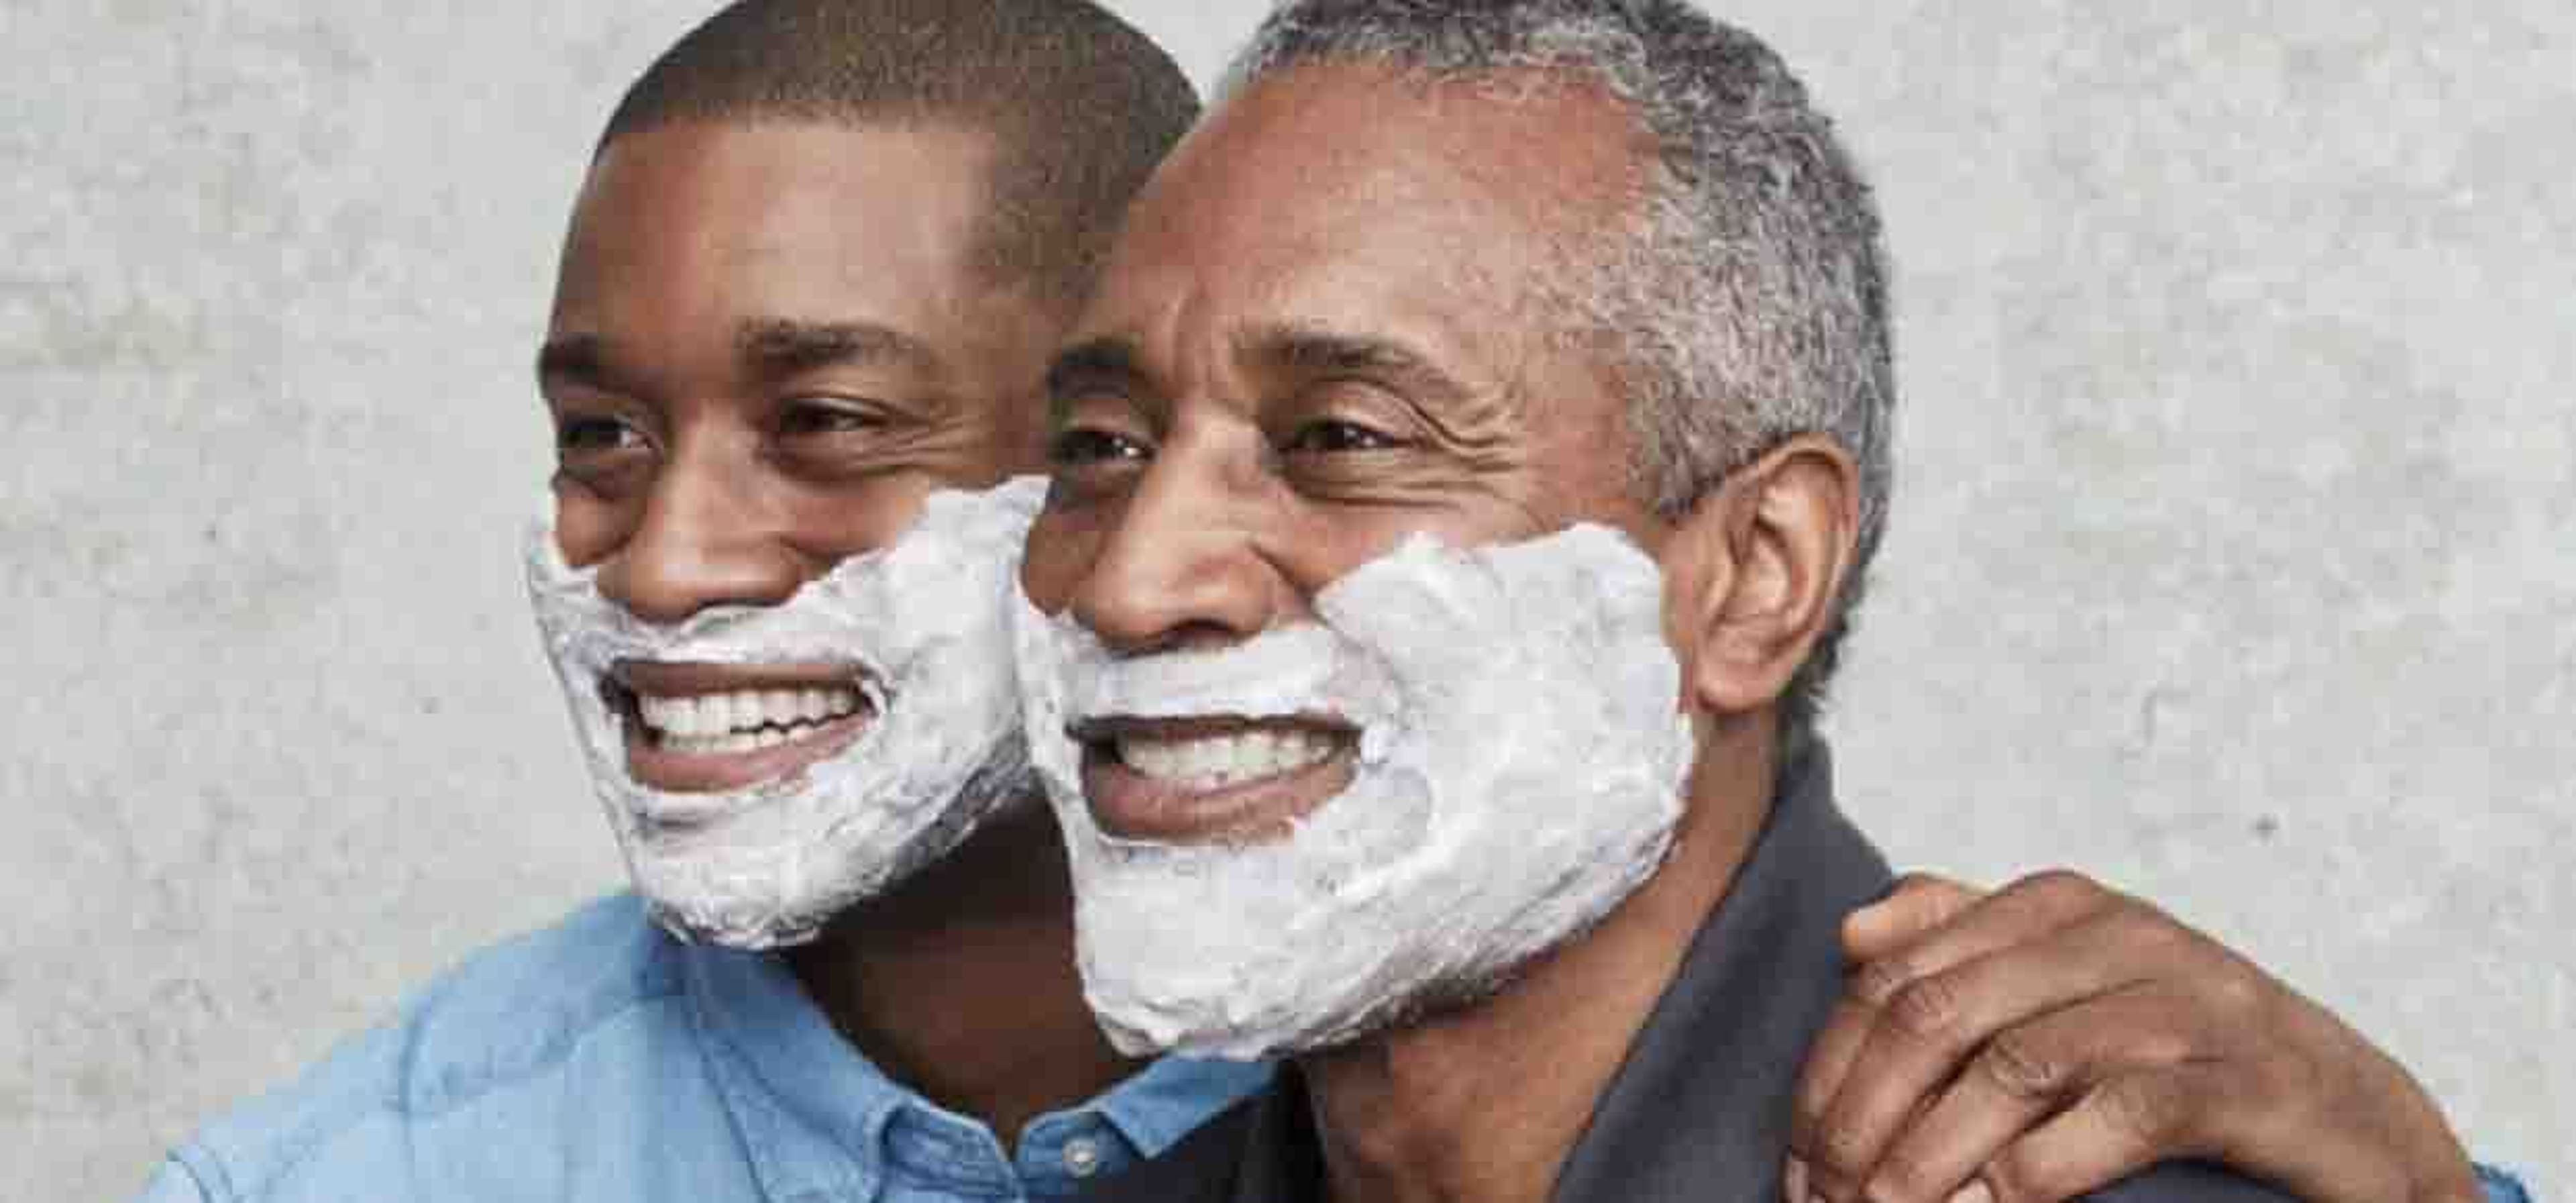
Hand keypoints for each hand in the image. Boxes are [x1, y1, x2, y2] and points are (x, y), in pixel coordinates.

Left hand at [1783, 871, 2479, 1202]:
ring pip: (2013, 1065)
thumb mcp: (2074, 990)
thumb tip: (1856, 934)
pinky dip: (2041, 1171)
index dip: (1829, 1074)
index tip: (1798, 1162)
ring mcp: (2190, 1003)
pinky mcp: (2249, 1080)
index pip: (1893, 976)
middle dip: (1861, 1120)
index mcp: (2061, 908)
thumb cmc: (2192, 1061)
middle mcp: (2121, 936)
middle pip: (1936, 1014)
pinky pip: (2122, 1112)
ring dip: (1930, 1158)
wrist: (2361, 1123)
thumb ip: (1967, 946)